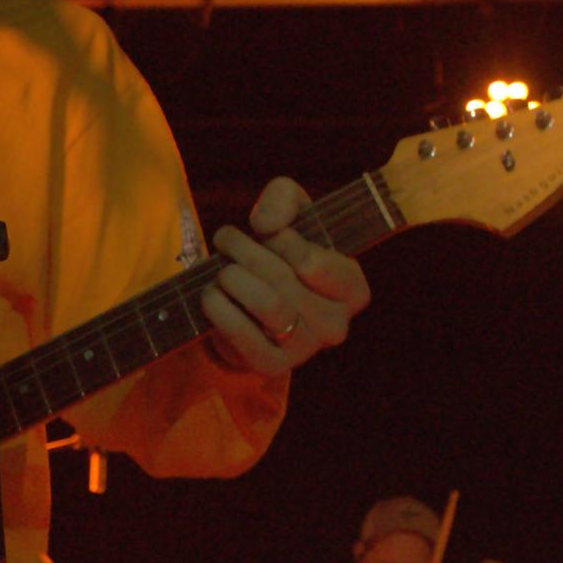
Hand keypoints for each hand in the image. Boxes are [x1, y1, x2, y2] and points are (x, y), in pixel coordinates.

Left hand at [201, 178, 370, 377]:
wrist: (251, 311)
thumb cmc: (281, 257)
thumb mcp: (291, 215)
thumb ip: (285, 198)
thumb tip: (267, 221)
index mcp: (352, 288)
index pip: (314, 260)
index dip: (280, 239)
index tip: (262, 230)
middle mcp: (336, 323)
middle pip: (283, 278)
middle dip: (245, 251)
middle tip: (226, 240)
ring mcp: (305, 348)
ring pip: (267, 303)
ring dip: (232, 277)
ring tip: (221, 269)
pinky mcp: (271, 364)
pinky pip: (242, 333)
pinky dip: (219, 308)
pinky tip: (211, 294)